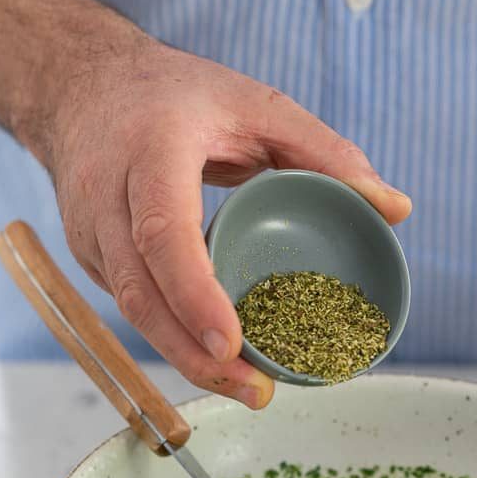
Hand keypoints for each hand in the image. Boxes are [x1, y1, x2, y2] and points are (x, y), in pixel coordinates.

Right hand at [43, 27, 410, 408]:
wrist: (80, 86)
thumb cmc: (178, 96)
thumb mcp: (258, 105)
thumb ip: (328, 153)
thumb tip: (397, 208)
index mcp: (153, 148)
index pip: (164, 230)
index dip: (193, 293)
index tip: (231, 343)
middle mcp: (108, 194)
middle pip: (140, 292)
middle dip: (193, 353)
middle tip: (256, 391)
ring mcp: (88, 231)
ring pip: (129, 311)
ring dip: (184, 359)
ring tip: (247, 388)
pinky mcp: (88, 256)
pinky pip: (130, 305)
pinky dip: (172, 336)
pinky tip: (214, 356)